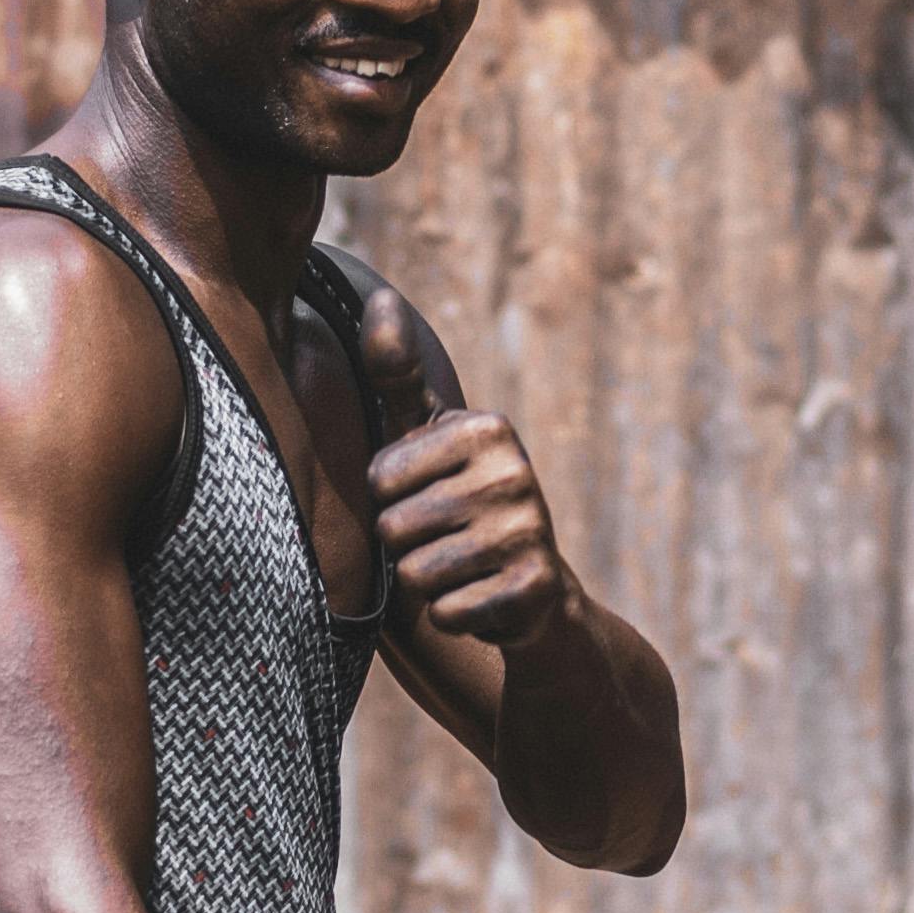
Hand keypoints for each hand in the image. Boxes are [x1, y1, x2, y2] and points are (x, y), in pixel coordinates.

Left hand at [356, 289, 576, 647]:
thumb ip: (398, 373)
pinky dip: (453, 614)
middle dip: (405, 546)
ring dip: (426, 582)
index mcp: (487, 429)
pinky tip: (480, 597)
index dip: (389, 500)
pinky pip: (447, 611)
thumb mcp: (429, 435)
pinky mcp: (533, 587)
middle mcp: (516, 473)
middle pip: (395, 529)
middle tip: (445, 539)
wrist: (531, 591)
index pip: (379, 480)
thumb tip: (380, 298)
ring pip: (416, 574)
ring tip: (461, 567)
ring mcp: (529, 531)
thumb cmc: (459, 500)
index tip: (428, 497)